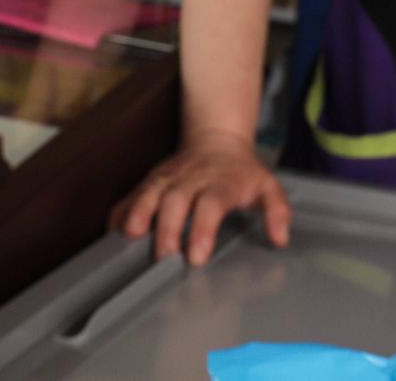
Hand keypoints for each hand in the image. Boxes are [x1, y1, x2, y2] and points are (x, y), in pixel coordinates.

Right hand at [111, 130, 290, 266]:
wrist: (216, 138)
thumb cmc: (241, 171)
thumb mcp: (268, 186)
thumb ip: (277, 211)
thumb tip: (280, 237)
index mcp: (221, 183)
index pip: (211, 205)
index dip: (203, 229)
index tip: (197, 255)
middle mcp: (192, 179)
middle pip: (176, 201)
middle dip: (168, 228)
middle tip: (165, 256)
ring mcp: (169, 178)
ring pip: (151, 192)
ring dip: (140, 213)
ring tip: (131, 236)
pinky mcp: (153, 180)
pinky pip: (134, 194)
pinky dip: (123, 210)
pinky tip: (115, 228)